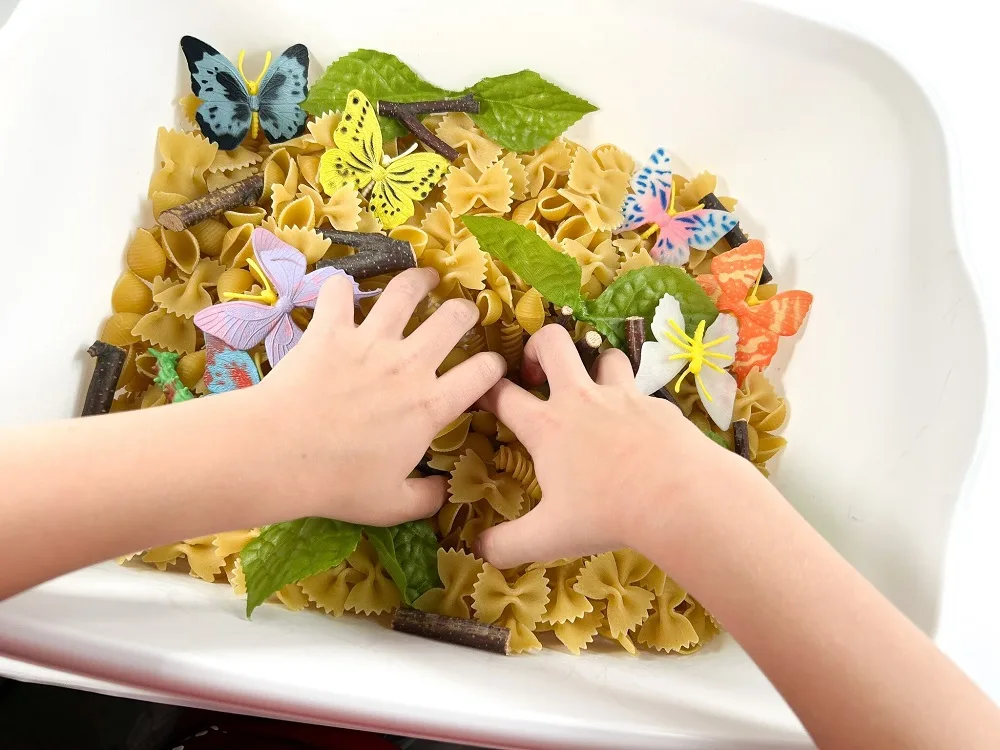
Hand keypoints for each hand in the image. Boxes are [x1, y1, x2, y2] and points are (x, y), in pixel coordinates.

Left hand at [247, 267, 505, 525]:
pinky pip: (339, 292)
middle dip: (466, 310)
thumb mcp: (392, 505)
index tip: (492, 366)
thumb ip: (426, 498)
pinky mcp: (331, 330)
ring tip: (425, 278)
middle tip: (463, 312)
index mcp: (431, 405)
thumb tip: (443, 491)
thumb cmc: (338, 484)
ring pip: (405, 292)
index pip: (482, 374)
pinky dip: (341, 287)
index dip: (494, 366)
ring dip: (419, 280)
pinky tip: (343, 290)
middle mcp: (409, 364)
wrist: (279, 455)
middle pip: (453, 319)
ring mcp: (370, 342)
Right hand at [475, 324, 756, 568]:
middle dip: (538, 346)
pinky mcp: (658, 405)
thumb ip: (508, 545)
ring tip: (595, 393)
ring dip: (596, 367)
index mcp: (548, 426)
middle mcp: (582, 400)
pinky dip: (637, 405)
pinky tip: (642, 430)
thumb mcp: (549, 537)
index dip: (484, 388)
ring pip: (605, 356)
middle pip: (552, 342)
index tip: (479, 391)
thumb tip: (479, 550)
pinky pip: (643, 393)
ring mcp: (623, 396)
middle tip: (539, 373)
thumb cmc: (608, 514)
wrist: (680, 497)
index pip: (502, 394)